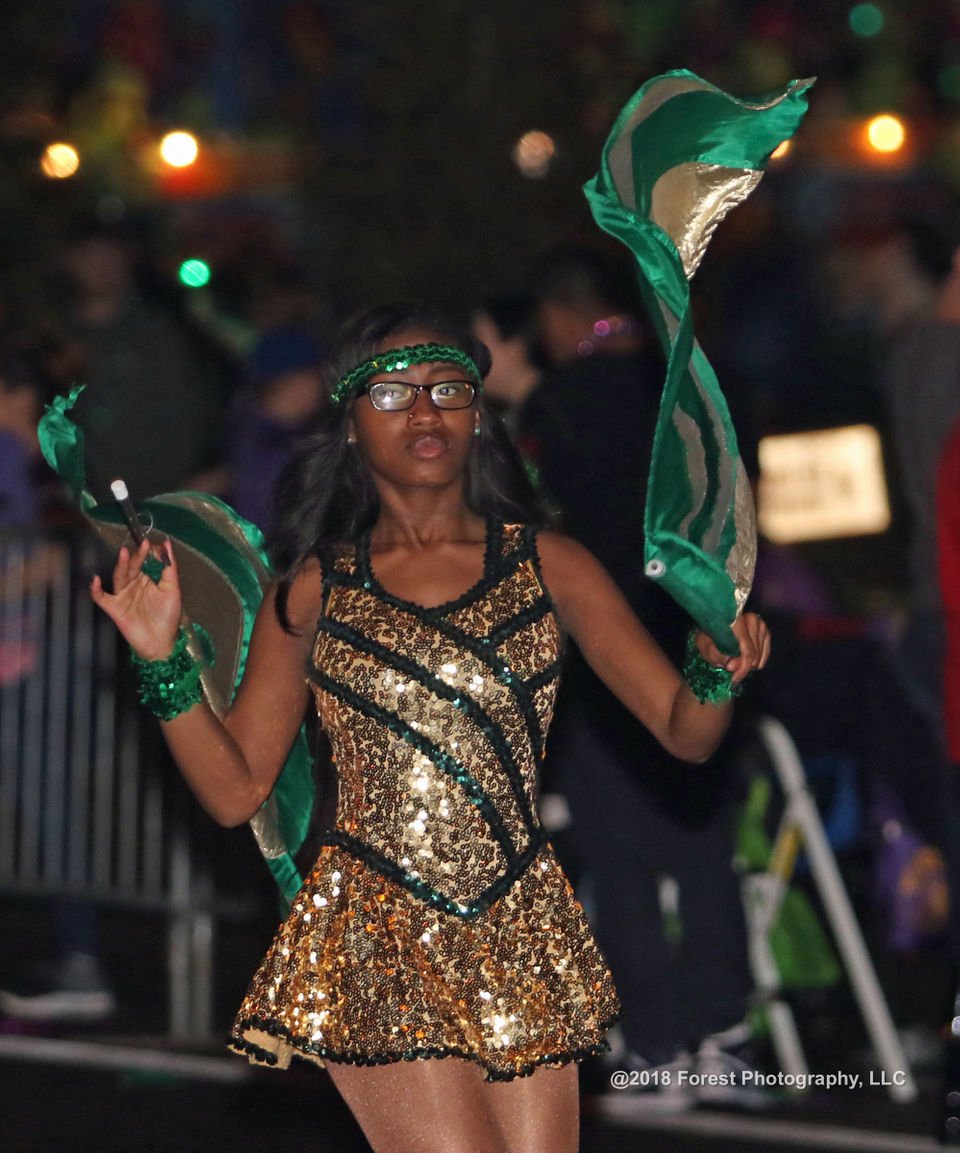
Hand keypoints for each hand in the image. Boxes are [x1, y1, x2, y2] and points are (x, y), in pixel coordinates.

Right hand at [90, 537, 182, 659]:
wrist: (161, 643)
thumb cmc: (168, 617)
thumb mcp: (173, 589)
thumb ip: (170, 567)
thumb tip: (168, 544)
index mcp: (146, 579)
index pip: (143, 561)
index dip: (147, 552)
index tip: (152, 542)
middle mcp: (132, 585)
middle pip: (131, 567)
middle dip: (136, 556)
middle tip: (142, 544)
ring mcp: (122, 596)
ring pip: (119, 577)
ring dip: (120, 565)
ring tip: (124, 553)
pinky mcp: (114, 608)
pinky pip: (102, 598)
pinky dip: (96, 589)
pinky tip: (95, 579)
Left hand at [695, 612, 770, 685]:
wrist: (715, 623)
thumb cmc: (708, 634)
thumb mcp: (705, 645)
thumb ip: (717, 656)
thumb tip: (732, 666)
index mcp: (735, 622)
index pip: (747, 650)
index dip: (742, 667)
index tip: (734, 678)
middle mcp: (751, 620)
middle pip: (754, 654)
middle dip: (743, 667)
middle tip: (732, 671)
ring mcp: (760, 624)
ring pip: (760, 655)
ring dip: (749, 664)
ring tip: (736, 663)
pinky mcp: (765, 630)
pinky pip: (766, 653)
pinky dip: (757, 661)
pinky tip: (747, 661)